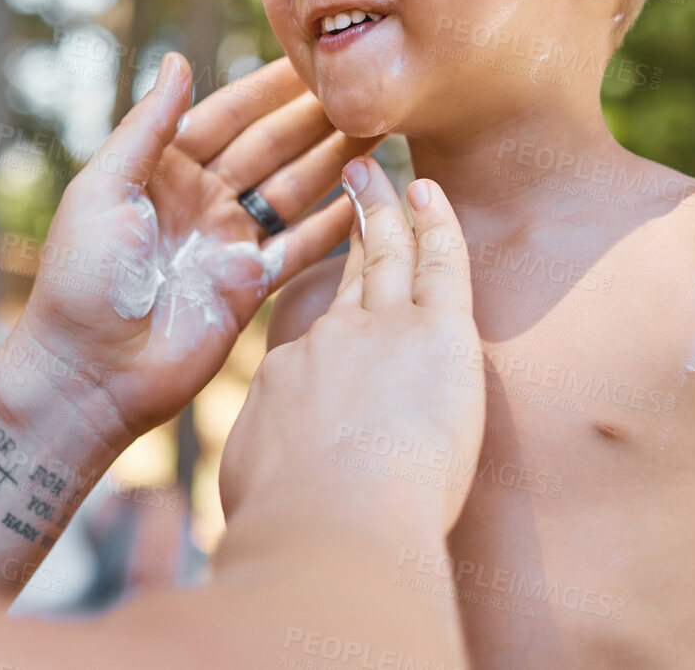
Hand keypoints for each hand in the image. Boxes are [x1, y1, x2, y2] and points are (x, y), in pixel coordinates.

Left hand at [0, 53, 378, 445]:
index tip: (314, 57)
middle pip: (270, 147)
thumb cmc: (81, 278)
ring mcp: (228, 243)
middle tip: (365, 88)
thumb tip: (177, 59)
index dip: (268, 88)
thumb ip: (145, 127)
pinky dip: (336, 224)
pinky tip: (369, 197)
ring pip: (294, 190)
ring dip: (334, 161)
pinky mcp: (250, 286)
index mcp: (162, 170)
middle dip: (314, 118)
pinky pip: (301, 247)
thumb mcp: (103, 189)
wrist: (89, 373)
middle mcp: (201, 199)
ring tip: (380, 129)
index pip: (226, 116)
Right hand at [219, 158, 485, 534]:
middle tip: (347, 183)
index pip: (308, 336)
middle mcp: (329, 341)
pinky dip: (436, 223)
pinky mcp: (437, 334)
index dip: (317, 311)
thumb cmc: (293, 525)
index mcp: (286, 378)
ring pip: (386, 253)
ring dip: (382, 206)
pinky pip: (439, 262)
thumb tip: (262, 482)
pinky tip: (431, 192)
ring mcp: (382, 330)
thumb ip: (265, 468)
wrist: (331, 525)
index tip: (323, 298)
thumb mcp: (256, 488)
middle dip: (346, 224)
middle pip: (343, 273)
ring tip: (377, 170)